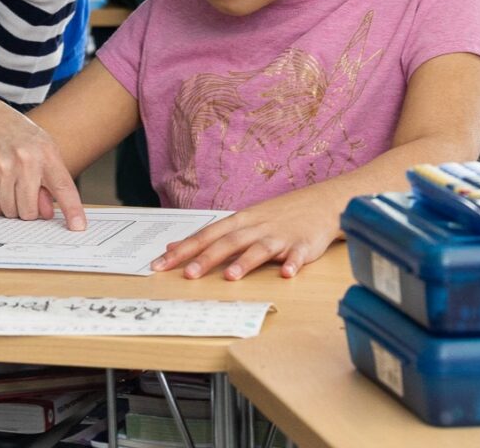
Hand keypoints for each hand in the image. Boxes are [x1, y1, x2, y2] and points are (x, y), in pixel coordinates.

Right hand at [0, 100, 85, 229]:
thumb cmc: (21, 136)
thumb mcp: (44, 149)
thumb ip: (50, 181)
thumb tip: (48, 213)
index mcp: (46, 154)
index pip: (63, 188)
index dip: (72, 210)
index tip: (79, 226)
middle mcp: (25, 161)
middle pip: (30, 210)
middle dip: (30, 210)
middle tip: (27, 196)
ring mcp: (3, 169)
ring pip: (11, 211)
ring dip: (13, 207)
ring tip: (13, 187)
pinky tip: (1, 186)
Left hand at [150, 186, 342, 279]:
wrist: (320, 203)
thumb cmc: (277, 215)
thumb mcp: (242, 221)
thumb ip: (211, 236)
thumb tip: (174, 246)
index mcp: (239, 222)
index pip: (205, 235)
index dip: (183, 250)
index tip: (160, 264)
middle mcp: (256, 227)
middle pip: (228, 242)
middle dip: (206, 259)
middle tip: (186, 275)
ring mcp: (280, 236)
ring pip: (259, 249)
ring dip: (245, 262)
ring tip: (230, 277)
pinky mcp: (304, 245)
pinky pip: (298, 255)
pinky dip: (293, 264)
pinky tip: (287, 274)